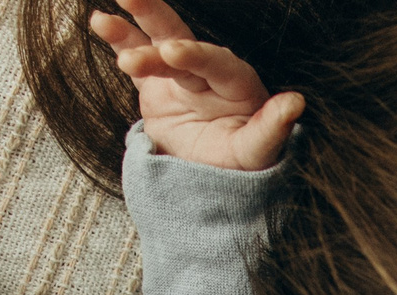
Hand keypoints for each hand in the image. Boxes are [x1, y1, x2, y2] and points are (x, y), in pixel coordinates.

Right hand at [90, 1, 304, 171]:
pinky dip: (120, 40)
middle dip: (158, 24)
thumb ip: (272, 128)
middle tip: (132, 6)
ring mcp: (180, 74)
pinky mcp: (157, 83)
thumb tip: (295, 103)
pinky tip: (100, 22)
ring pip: (156, 41)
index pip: (213, 62)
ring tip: (102, 20)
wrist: (217, 176)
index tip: (170, 51)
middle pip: (183, 40)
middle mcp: (208, 71)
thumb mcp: (256, 152)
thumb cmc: (242, 162)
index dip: (192, 54)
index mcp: (236, 82)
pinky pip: (137, 57)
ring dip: (132, 28)